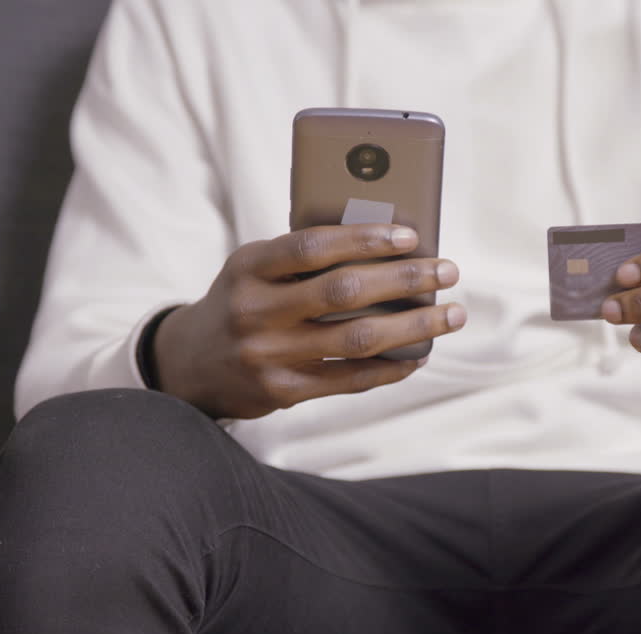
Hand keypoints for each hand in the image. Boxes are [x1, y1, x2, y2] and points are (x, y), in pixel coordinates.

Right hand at [154, 224, 465, 419]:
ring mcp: (268, 356)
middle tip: (447, 271)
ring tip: (451, 315)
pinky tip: (419, 354)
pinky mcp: (282, 392)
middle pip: (344, 293)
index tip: (410, 235)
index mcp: (249, 267)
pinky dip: (391, 367)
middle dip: (405, 280)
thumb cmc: (242, 302)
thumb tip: (386, 247)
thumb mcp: (254, 269)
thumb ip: (303, 258)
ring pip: (356, 339)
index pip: (312, 246)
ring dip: (413, 327)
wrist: (189, 365)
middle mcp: (256, 311)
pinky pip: (350, 379)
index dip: (364, 239)